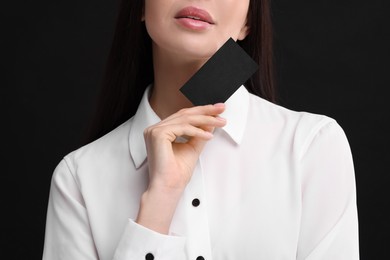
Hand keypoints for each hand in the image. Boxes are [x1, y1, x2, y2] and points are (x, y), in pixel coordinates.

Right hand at [136, 103, 225, 233]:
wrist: (169, 187)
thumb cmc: (177, 173)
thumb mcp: (193, 147)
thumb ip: (200, 133)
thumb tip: (211, 121)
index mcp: (161, 131)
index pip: (183, 116)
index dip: (201, 111)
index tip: (217, 111)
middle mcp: (155, 129)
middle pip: (184, 114)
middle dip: (206, 111)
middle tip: (221, 109)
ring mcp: (154, 131)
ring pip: (185, 119)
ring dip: (206, 120)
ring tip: (220, 122)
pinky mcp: (158, 134)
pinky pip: (183, 128)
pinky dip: (198, 131)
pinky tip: (209, 135)